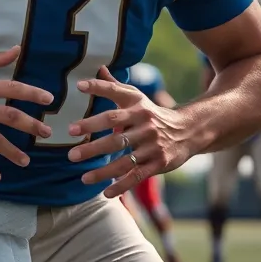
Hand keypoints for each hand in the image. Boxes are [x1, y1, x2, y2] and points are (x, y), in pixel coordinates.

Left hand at [67, 67, 194, 197]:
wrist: (188, 130)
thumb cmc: (151, 112)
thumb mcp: (136, 97)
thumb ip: (114, 86)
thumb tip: (97, 68)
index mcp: (137, 108)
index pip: (114, 101)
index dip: (98, 91)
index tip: (78, 88)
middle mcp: (145, 126)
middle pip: (116, 137)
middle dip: (93, 147)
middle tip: (71, 154)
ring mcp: (153, 146)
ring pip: (125, 160)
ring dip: (103, 171)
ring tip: (83, 178)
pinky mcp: (159, 163)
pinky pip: (138, 176)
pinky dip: (122, 185)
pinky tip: (106, 193)